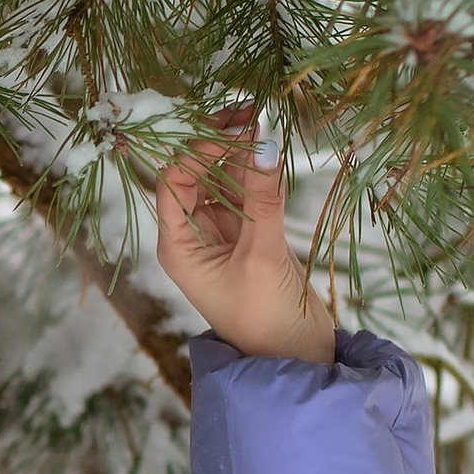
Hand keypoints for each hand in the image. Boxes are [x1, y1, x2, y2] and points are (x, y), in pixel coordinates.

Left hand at [154, 111, 336, 366]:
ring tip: (266, 122)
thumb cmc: (266, 320)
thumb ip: (263, 198)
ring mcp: (224, 236)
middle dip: (221, 142)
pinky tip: (274, 149)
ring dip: (243, 153)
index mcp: (178, 245)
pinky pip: (251, 195)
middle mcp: (194, 236)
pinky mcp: (253, 238)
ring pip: (227, 180)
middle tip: (254, 112)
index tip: (235, 127)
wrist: (297, 361)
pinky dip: (261, 172)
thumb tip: (264, 140)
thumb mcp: (262, 257)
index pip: (175, 181)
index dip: (199, 148)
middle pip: (199, 174)